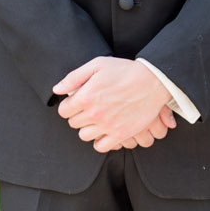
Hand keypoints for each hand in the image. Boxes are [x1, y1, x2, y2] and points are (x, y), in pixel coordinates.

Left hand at [54, 57, 176, 152]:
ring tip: (97, 119)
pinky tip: (105, 130)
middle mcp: (94, 114)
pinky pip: (101, 146)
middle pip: (74, 124)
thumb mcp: (97, 65)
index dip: (69, 106)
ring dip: (88, 128)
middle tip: (89, 109)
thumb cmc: (124, 70)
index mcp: (86, 97)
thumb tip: (57, 90)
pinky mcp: (120, 134)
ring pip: (85, 136)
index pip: (64, 111)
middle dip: (79, 116)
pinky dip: (100, 140)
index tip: (77, 102)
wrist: (152, 81)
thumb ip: (73, 77)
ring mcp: (107, 126)